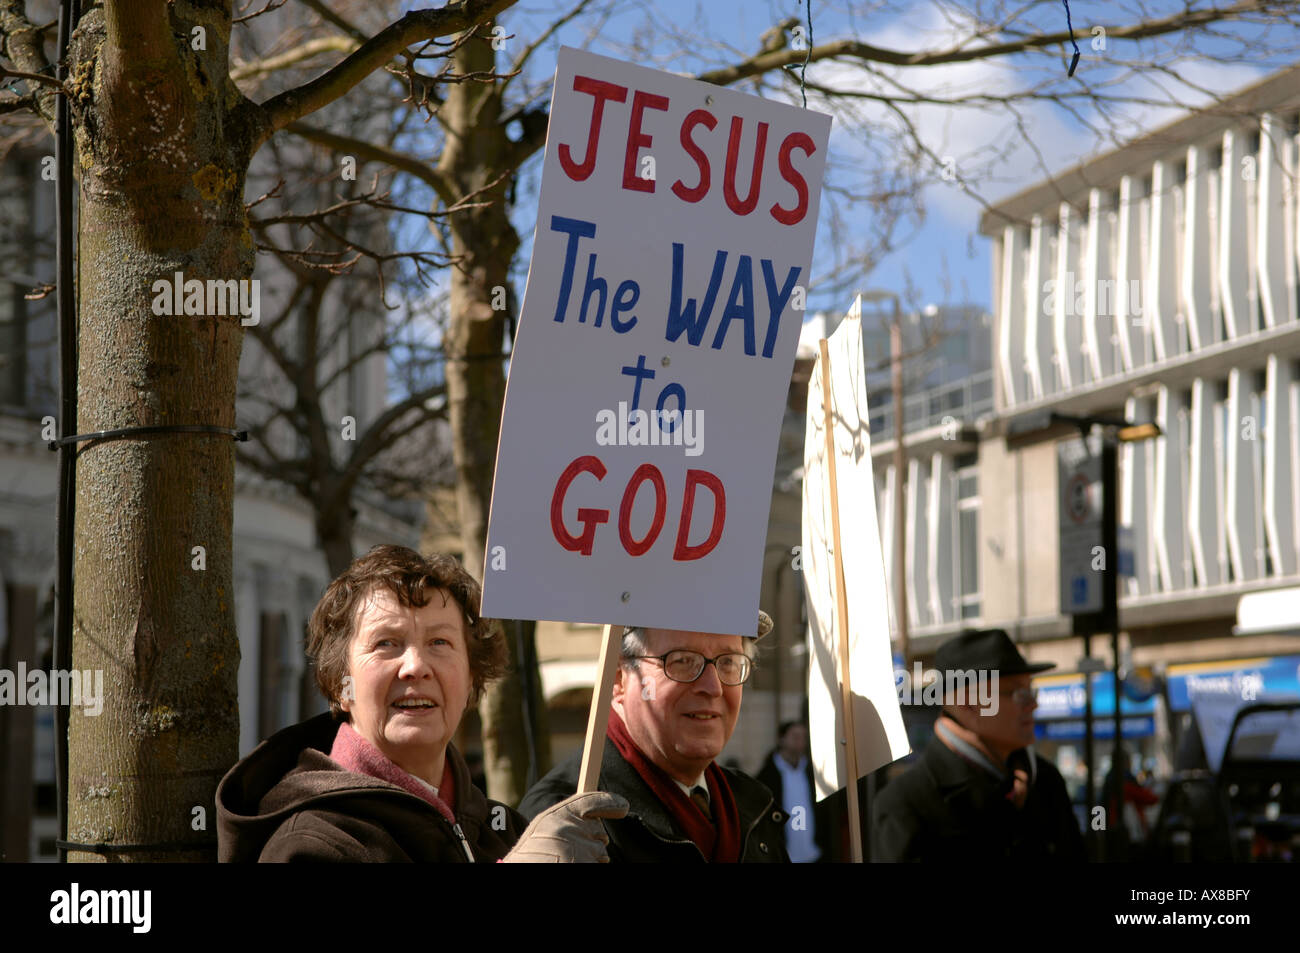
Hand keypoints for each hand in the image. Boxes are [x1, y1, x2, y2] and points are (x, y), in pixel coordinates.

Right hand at [501, 791, 628, 862]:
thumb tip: (603, 816)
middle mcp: (569, 831)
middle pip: (600, 832)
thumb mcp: (544, 828)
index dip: (609, 802)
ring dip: (591, 860)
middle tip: (573, 850)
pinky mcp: (583, 867)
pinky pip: (599, 866)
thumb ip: (569, 818)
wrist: (517, 871)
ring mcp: (578, 853)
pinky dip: (590, 867)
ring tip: (568, 863)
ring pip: (602, 855)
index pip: (591, 801)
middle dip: (594, 841)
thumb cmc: (531, 855)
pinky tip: (572, 867)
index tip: (623, 806)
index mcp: (556, 816)